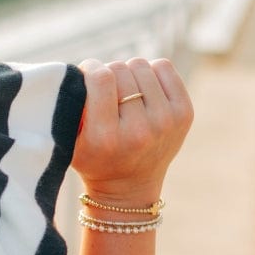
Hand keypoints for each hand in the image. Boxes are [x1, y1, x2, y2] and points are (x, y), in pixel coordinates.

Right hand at [72, 57, 192, 202]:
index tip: (85, 74)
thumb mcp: (69, 141)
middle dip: (107, 73)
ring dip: (128, 74)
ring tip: (122, 92)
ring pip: (140, 65)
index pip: (101, 78)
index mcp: (106, 138)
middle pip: (120, 68)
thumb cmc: (92, 159)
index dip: (89, 68)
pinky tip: (141, 90)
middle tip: (104, 91)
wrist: (128, 189)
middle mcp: (139, 130)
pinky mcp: (184, 113)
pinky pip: (163, 67)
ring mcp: (166, 121)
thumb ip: (70, 107)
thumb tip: (82, 70)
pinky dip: (150, 72)